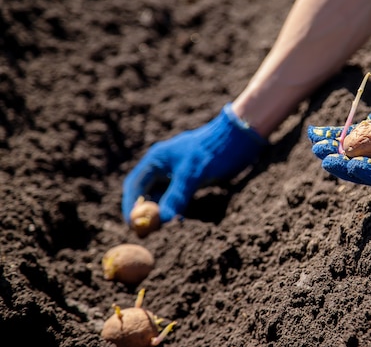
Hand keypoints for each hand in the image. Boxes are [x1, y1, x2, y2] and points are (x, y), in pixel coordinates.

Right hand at [122, 103, 266, 222]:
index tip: (132, 225)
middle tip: (145, 233)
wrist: (239, 137)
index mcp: (156, 159)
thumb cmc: (213, 150)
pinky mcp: (190, 179)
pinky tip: (178, 220)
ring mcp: (177, 173)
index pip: (135, 185)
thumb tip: (164, 220)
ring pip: (162, 196)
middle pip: (146, 193)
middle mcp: (163, 166)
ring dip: (160, 212)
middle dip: (144, 212)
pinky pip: (176, 197)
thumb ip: (177, 196)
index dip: (131, 206)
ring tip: (160, 230)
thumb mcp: (193, 174)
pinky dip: (175, 208)